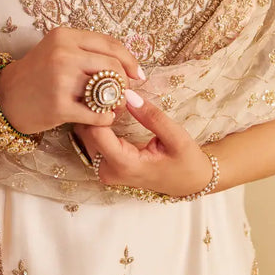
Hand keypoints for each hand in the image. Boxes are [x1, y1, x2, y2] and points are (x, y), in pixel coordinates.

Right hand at [0, 26, 143, 135]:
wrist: (4, 98)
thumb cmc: (37, 75)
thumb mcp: (58, 51)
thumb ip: (87, 53)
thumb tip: (127, 66)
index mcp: (64, 36)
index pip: (110, 44)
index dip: (129, 60)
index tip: (137, 74)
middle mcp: (63, 54)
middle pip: (112, 66)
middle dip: (124, 82)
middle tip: (123, 94)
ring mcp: (60, 80)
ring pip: (107, 89)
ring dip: (116, 102)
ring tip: (111, 106)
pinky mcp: (59, 106)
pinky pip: (97, 114)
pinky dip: (105, 118)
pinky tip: (100, 118)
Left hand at [74, 90, 215, 197]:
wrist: (189, 183)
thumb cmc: (186, 162)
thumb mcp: (176, 137)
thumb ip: (151, 117)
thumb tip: (128, 95)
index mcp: (125, 165)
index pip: (95, 132)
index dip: (100, 110)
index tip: (113, 92)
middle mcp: (108, 170)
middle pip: (86, 133)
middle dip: (95, 110)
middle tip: (113, 92)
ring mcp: (105, 170)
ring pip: (85, 136)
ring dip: (95, 116)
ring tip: (114, 99)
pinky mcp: (105, 165)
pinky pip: (92, 140)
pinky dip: (98, 124)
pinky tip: (112, 111)